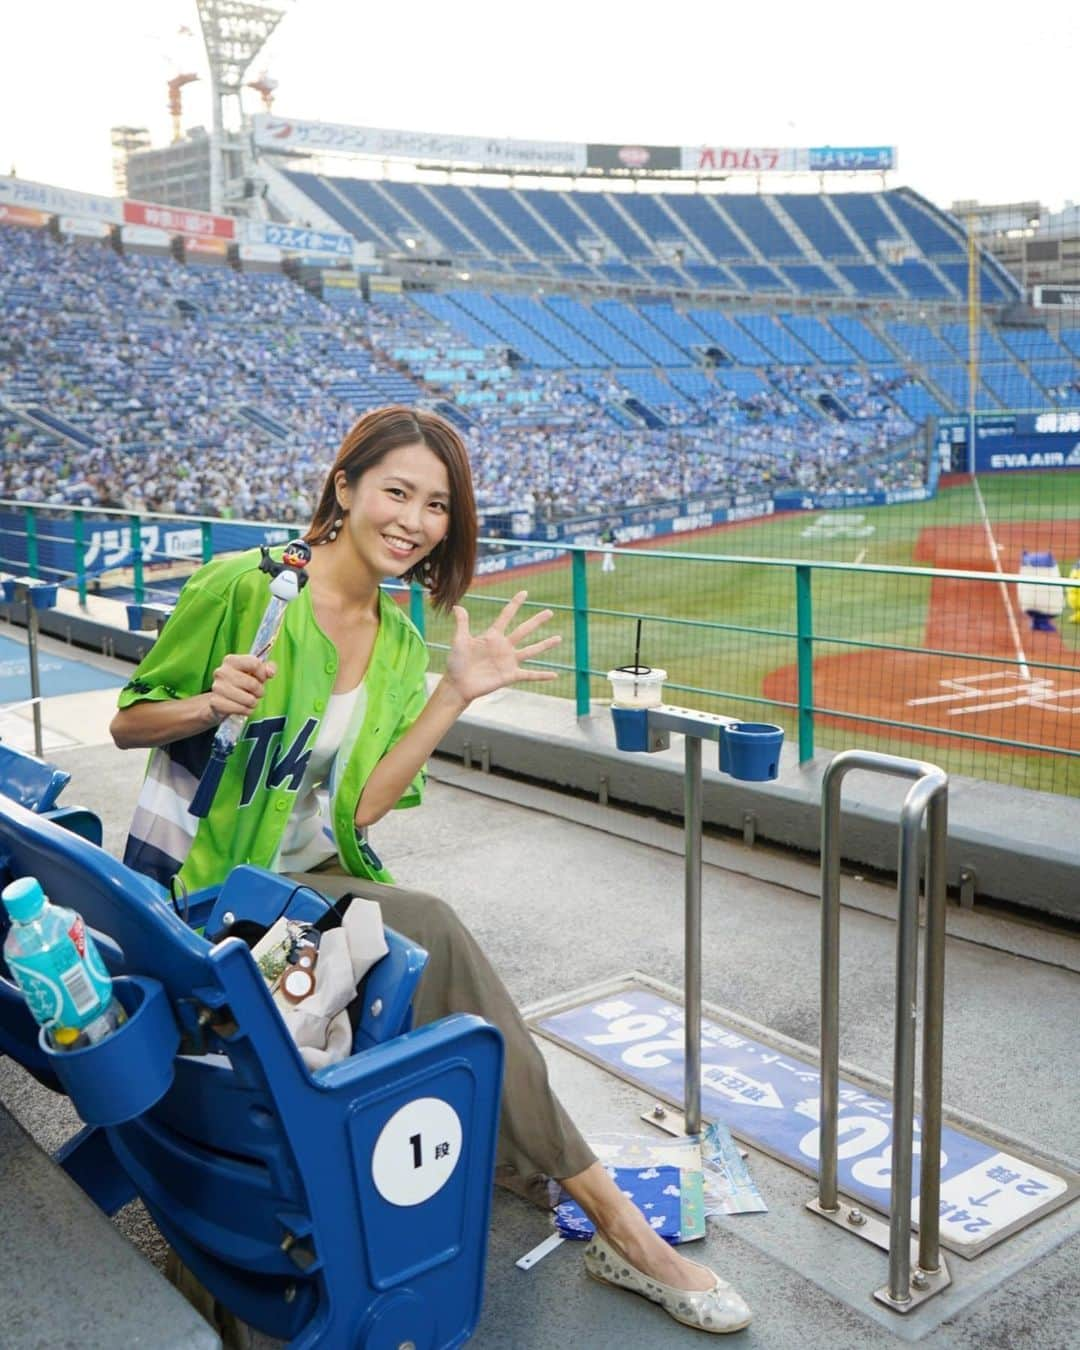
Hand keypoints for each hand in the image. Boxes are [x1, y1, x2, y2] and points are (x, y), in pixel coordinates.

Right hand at [208, 653, 277, 721]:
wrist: (222, 699)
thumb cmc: (241, 683)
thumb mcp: (255, 672)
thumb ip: (267, 668)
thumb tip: (270, 671)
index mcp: (231, 660)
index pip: (255, 664)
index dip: (262, 674)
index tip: (261, 678)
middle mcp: (222, 672)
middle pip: (253, 684)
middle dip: (259, 691)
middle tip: (255, 692)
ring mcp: (217, 688)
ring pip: (249, 699)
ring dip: (253, 702)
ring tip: (248, 700)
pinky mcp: (216, 702)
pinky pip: (241, 710)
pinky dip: (246, 711)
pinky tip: (242, 707)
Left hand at [444, 591, 560, 704]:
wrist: (458, 684)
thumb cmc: (457, 662)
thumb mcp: (460, 641)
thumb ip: (462, 624)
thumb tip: (457, 605)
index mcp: (492, 636)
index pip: (506, 616)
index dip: (515, 604)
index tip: (524, 593)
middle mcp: (503, 647)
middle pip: (524, 630)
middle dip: (537, 621)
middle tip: (550, 612)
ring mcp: (508, 661)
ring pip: (531, 650)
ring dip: (545, 645)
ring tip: (559, 638)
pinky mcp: (510, 675)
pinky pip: (529, 675)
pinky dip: (542, 675)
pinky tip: (555, 675)